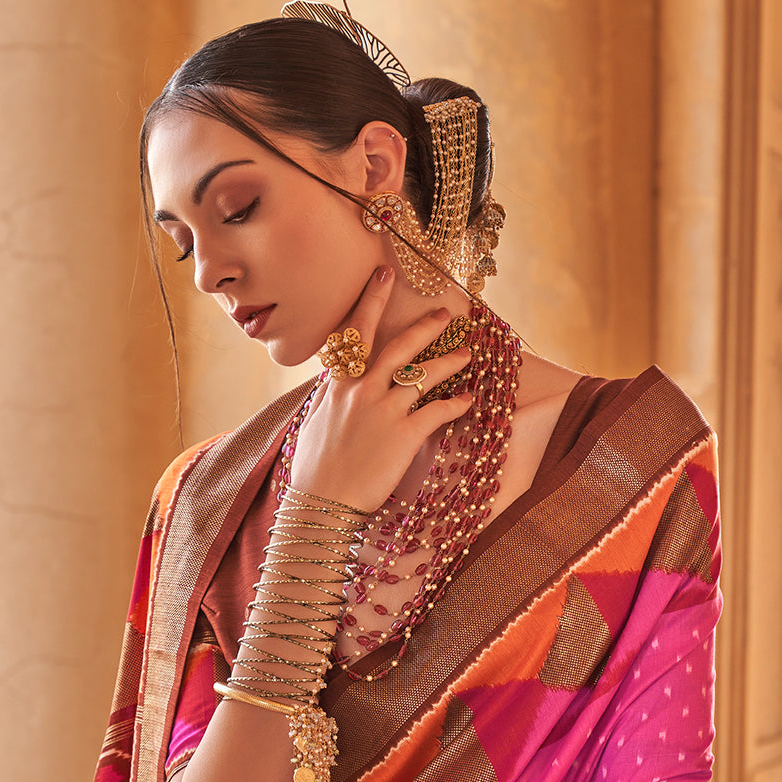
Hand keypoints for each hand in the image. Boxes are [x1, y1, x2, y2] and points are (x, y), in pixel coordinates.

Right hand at [288, 266, 472, 513]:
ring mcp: (384, 412)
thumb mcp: (313, 425)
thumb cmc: (314, 472)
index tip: (384, 275)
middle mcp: (362, 391)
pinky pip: (438, 411)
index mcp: (338, 386)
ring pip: (424, 374)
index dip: (371, 301)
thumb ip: (328, 397)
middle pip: (399, 347)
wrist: (321, 506)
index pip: (355, 333)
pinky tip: (468, 400)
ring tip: (468, 355)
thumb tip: (333, 381)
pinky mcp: (404, 436)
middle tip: (446, 315)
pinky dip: (456, 403)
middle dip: (426, 327)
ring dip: (449, 362)